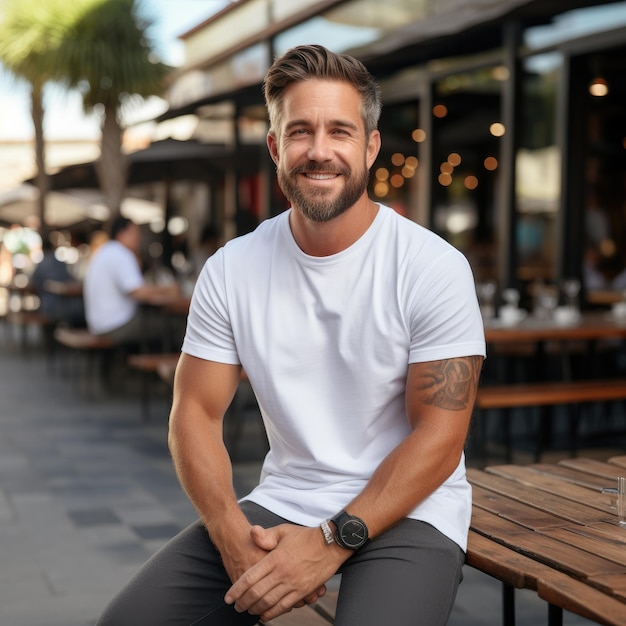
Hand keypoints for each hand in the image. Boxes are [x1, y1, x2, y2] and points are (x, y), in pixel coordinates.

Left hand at [224, 524, 342, 621]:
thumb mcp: (283, 530)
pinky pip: (284, 607)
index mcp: (275, 558)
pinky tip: (265, 615)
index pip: (250, 578)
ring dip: (255, 609)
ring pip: (269, 603)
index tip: (229, 597)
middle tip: (236, 607)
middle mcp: (282, 573)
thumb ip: (266, 535)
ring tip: (248, 611)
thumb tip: (252, 533)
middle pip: (256, 593)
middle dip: (243, 603)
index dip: (237, 590)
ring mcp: (293, 583)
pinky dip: (272, 613)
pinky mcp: (303, 591)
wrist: (330, 544)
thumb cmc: (305, 536)